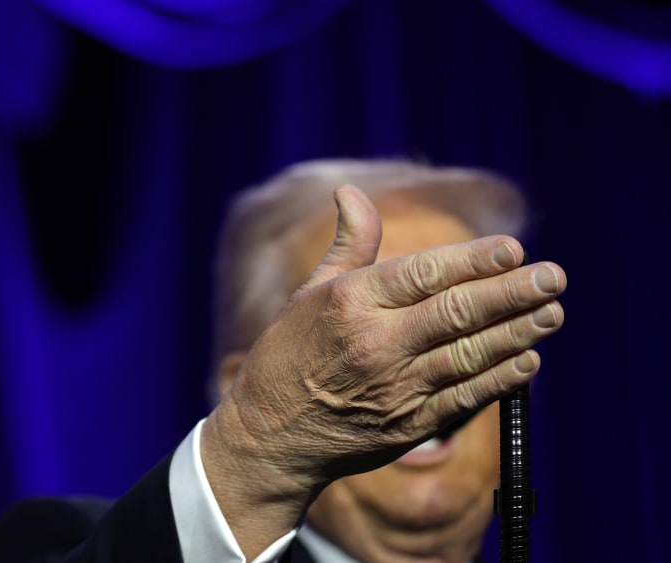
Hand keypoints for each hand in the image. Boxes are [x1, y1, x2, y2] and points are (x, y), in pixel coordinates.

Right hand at [201, 184, 565, 555]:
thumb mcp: (309, 293)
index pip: (424, 273)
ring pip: (469, 355)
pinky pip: (464, 398)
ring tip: (552, 312)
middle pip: (456, 312)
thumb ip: (348, 245)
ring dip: (516, 333)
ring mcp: (395, 387)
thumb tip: (351, 192)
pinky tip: (528, 360)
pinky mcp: (408, 425)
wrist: (269, 434)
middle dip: (510, 292)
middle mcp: (376, 343)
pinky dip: (500, 379)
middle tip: (553, 276)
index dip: (473, 259)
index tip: (513, 247)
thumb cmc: (289, 353)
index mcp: (350, 302)